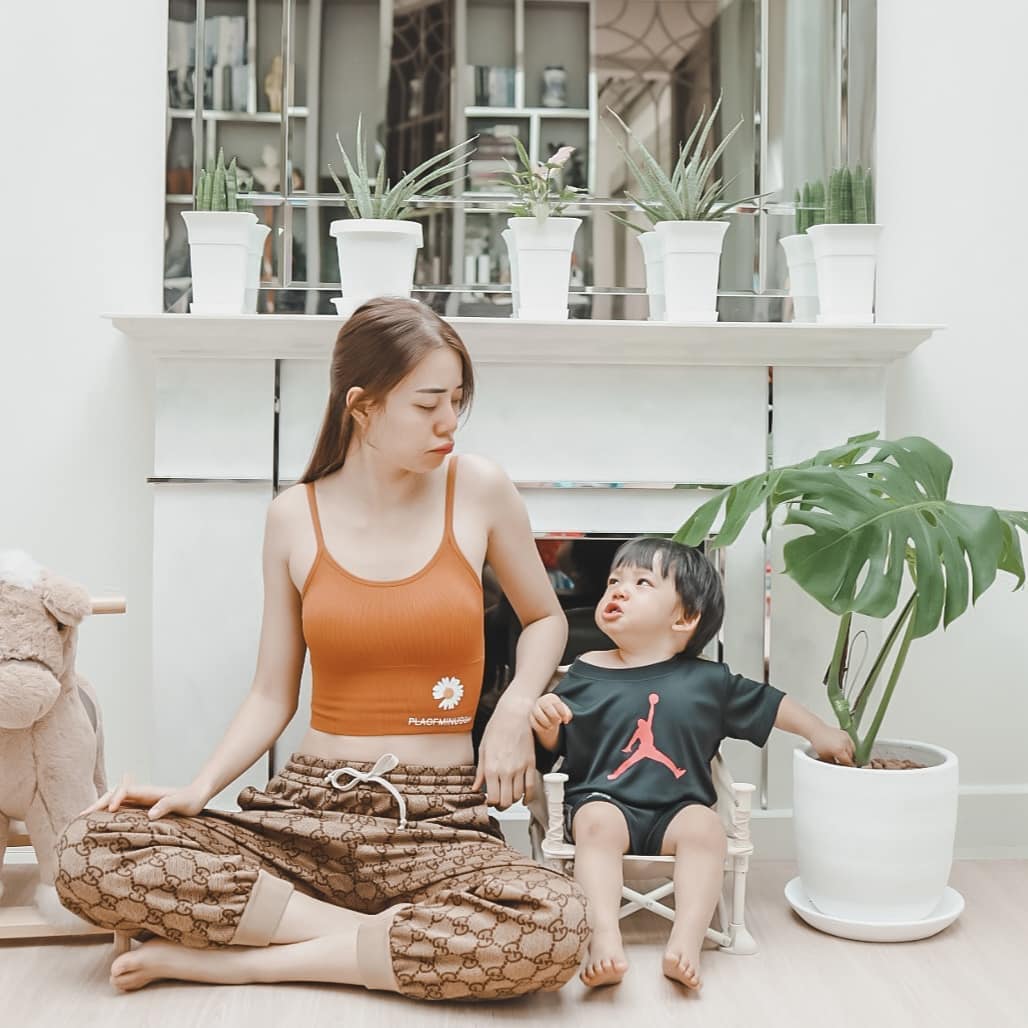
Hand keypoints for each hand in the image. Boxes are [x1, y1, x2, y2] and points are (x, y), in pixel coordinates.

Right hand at [79, 773, 211, 819]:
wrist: (198, 795)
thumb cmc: (191, 799)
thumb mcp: (182, 803)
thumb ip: (168, 805)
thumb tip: (150, 814)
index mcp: (147, 792)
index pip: (125, 791)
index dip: (116, 798)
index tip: (111, 810)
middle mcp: (140, 794)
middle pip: (113, 794)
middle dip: (97, 804)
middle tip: (80, 818)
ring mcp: (139, 801)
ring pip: (113, 801)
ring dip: (98, 809)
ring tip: (81, 822)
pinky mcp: (140, 808)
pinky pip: (119, 809)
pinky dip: (106, 814)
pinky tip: (98, 824)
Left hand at [474, 693, 536, 808]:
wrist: (514, 715)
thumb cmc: (497, 728)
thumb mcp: (483, 749)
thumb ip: (480, 771)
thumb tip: (476, 787)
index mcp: (491, 767)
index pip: (493, 798)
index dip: (491, 803)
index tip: (489, 800)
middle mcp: (506, 770)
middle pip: (506, 801)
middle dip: (501, 806)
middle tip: (498, 802)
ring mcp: (520, 768)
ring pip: (518, 796)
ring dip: (513, 800)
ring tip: (508, 796)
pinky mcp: (531, 764)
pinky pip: (532, 788)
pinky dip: (528, 798)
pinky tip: (524, 799)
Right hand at [529, 694, 572, 738]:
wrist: (547, 715)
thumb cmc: (557, 712)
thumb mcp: (564, 712)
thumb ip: (568, 714)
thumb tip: (566, 719)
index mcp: (551, 697)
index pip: (557, 703)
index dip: (562, 713)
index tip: (565, 720)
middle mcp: (541, 700)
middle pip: (547, 707)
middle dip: (554, 716)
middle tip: (559, 721)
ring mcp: (534, 708)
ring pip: (538, 714)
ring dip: (546, 722)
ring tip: (551, 727)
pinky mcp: (530, 716)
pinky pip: (533, 722)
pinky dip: (540, 728)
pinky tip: (546, 729)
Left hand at [809, 724, 855, 765]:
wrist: (816, 730)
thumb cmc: (818, 742)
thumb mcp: (824, 757)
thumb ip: (833, 763)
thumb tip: (838, 767)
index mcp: (840, 750)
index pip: (848, 761)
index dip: (848, 766)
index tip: (847, 767)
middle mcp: (844, 743)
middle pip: (851, 756)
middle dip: (848, 760)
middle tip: (844, 762)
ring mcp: (846, 738)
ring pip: (853, 749)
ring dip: (850, 753)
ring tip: (843, 755)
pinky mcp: (845, 734)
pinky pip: (851, 743)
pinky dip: (849, 746)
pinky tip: (843, 748)